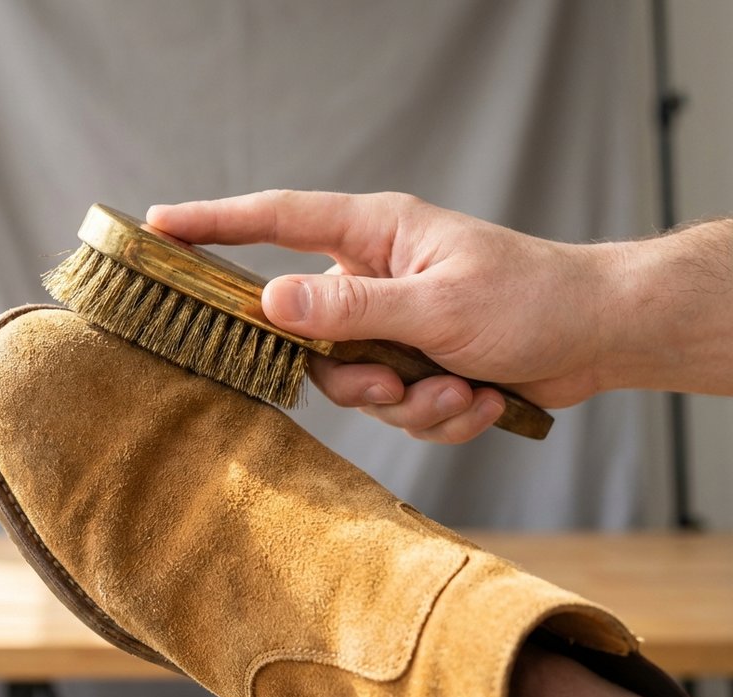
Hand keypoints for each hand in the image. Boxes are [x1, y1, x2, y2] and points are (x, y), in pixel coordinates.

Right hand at [147, 191, 618, 442]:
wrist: (599, 335)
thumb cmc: (531, 297)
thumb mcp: (437, 303)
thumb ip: (350, 306)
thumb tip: (270, 301)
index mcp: (372, 234)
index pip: (274, 220)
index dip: (212, 224)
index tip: (158, 230)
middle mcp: (372, 276)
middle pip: (307, 334)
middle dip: (356, 374)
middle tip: (399, 381)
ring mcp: (391, 323)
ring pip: (351, 383)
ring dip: (408, 402)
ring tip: (461, 390)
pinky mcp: (413, 365)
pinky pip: (393, 407)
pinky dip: (436, 414)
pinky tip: (481, 399)